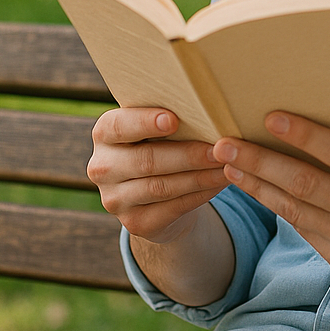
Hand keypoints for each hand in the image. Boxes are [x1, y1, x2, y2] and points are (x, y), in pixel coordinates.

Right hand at [88, 107, 229, 243]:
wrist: (157, 192)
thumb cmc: (163, 142)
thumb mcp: (158, 127)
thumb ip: (170, 116)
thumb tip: (208, 107)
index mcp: (105, 133)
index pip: (119, 126)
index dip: (144, 122)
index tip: (173, 120)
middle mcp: (102, 167)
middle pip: (147, 160)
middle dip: (188, 155)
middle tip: (219, 149)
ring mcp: (115, 199)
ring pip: (162, 187)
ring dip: (200, 176)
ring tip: (227, 166)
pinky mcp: (134, 223)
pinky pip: (172, 208)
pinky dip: (201, 194)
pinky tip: (221, 182)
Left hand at [213, 113, 329, 288]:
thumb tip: (317, 116)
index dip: (305, 135)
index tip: (270, 117)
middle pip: (307, 184)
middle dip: (260, 162)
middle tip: (225, 143)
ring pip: (296, 209)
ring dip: (258, 185)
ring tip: (230, 164)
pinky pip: (304, 229)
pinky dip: (279, 206)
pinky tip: (258, 189)